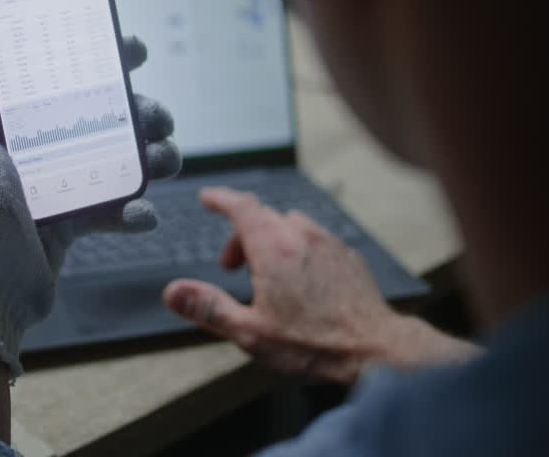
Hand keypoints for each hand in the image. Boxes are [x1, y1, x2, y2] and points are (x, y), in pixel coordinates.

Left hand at [0, 25, 179, 375]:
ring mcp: (56, 186)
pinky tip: (143, 212)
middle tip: (160, 115)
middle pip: (99, 114)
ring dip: (149, 156)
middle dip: (139, 111)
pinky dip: (134, 209)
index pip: (56, 76)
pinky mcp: (71, 223)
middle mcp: (32, 149)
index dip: (97, 58)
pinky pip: (114, 208)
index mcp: (5, 123)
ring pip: (117, 158)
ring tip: (166, 160)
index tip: (132, 49)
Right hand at [163, 187, 476, 382]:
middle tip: (231, 268)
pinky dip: (297, 248)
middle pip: (262, 217)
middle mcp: (301, 235)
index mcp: (274, 248)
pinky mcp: (347, 254)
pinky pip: (313, 238)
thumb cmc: (315, 345)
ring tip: (266, 277)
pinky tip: (299, 281)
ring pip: (289, 225)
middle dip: (240, 235)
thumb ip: (209, 307)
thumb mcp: (251, 333)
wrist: (376, 349)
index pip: (240, 207)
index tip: (208, 198)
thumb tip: (173, 292)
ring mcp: (328, 242)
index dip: (220, 199)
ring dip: (270, 240)